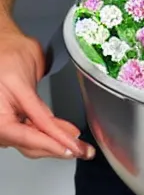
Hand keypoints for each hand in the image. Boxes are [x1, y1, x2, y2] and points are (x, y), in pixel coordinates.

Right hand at [0, 21, 93, 158]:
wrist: (4, 44)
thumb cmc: (8, 56)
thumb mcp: (24, 85)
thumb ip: (38, 111)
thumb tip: (55, 132)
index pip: (25, 137)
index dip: (51, 145)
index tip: (72, 150)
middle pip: (30, 144)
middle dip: (59, 148)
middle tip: (84, 150)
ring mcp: (4, 123)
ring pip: (33, 142)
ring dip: (58, 143)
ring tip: (80, 145)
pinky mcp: (14, 120)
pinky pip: (33, 131)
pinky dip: (51, 134)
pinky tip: (67, 135)